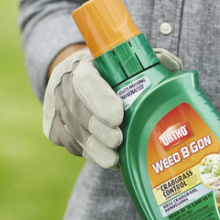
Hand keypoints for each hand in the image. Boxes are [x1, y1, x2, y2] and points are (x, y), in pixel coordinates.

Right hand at [43, 47, 181, 167]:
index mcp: (83, 65)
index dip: (100, 100)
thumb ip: (150, 60)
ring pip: (73, 132)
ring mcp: (56, 108)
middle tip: (118, 141)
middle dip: (99, 130)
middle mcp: (64, 86)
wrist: (75, 79)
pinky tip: (106, 159)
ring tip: (114, 158)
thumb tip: (166, 63)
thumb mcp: (127, 60)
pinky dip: (89, 154)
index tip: (117, 116)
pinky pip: (71, 145)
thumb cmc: (110, 72)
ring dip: (95, 148)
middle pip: (78, 111)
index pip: (86, 81)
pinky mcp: (54, 129)